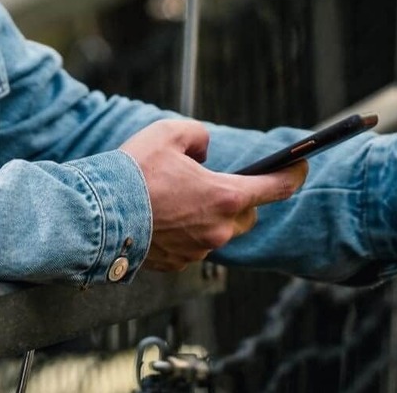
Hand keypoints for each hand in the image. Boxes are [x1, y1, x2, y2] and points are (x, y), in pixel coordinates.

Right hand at [121, 120, 308, 270]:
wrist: (95, 215)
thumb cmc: (134, 172)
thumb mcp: (169, 133)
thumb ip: (199, 137)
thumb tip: (204, 152)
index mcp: (226, 196)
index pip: (276, 188)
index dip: (293, 176)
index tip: (301, 168)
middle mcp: (220, 228)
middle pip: (248, 215)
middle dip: (240, 200)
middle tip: (217, 184)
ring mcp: (200, 249)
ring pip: (220, 231)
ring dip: (210, 216)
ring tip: (181, 200)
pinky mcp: (179, 263)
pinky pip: (195, 245)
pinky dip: (187, 232)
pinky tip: (164, 218)